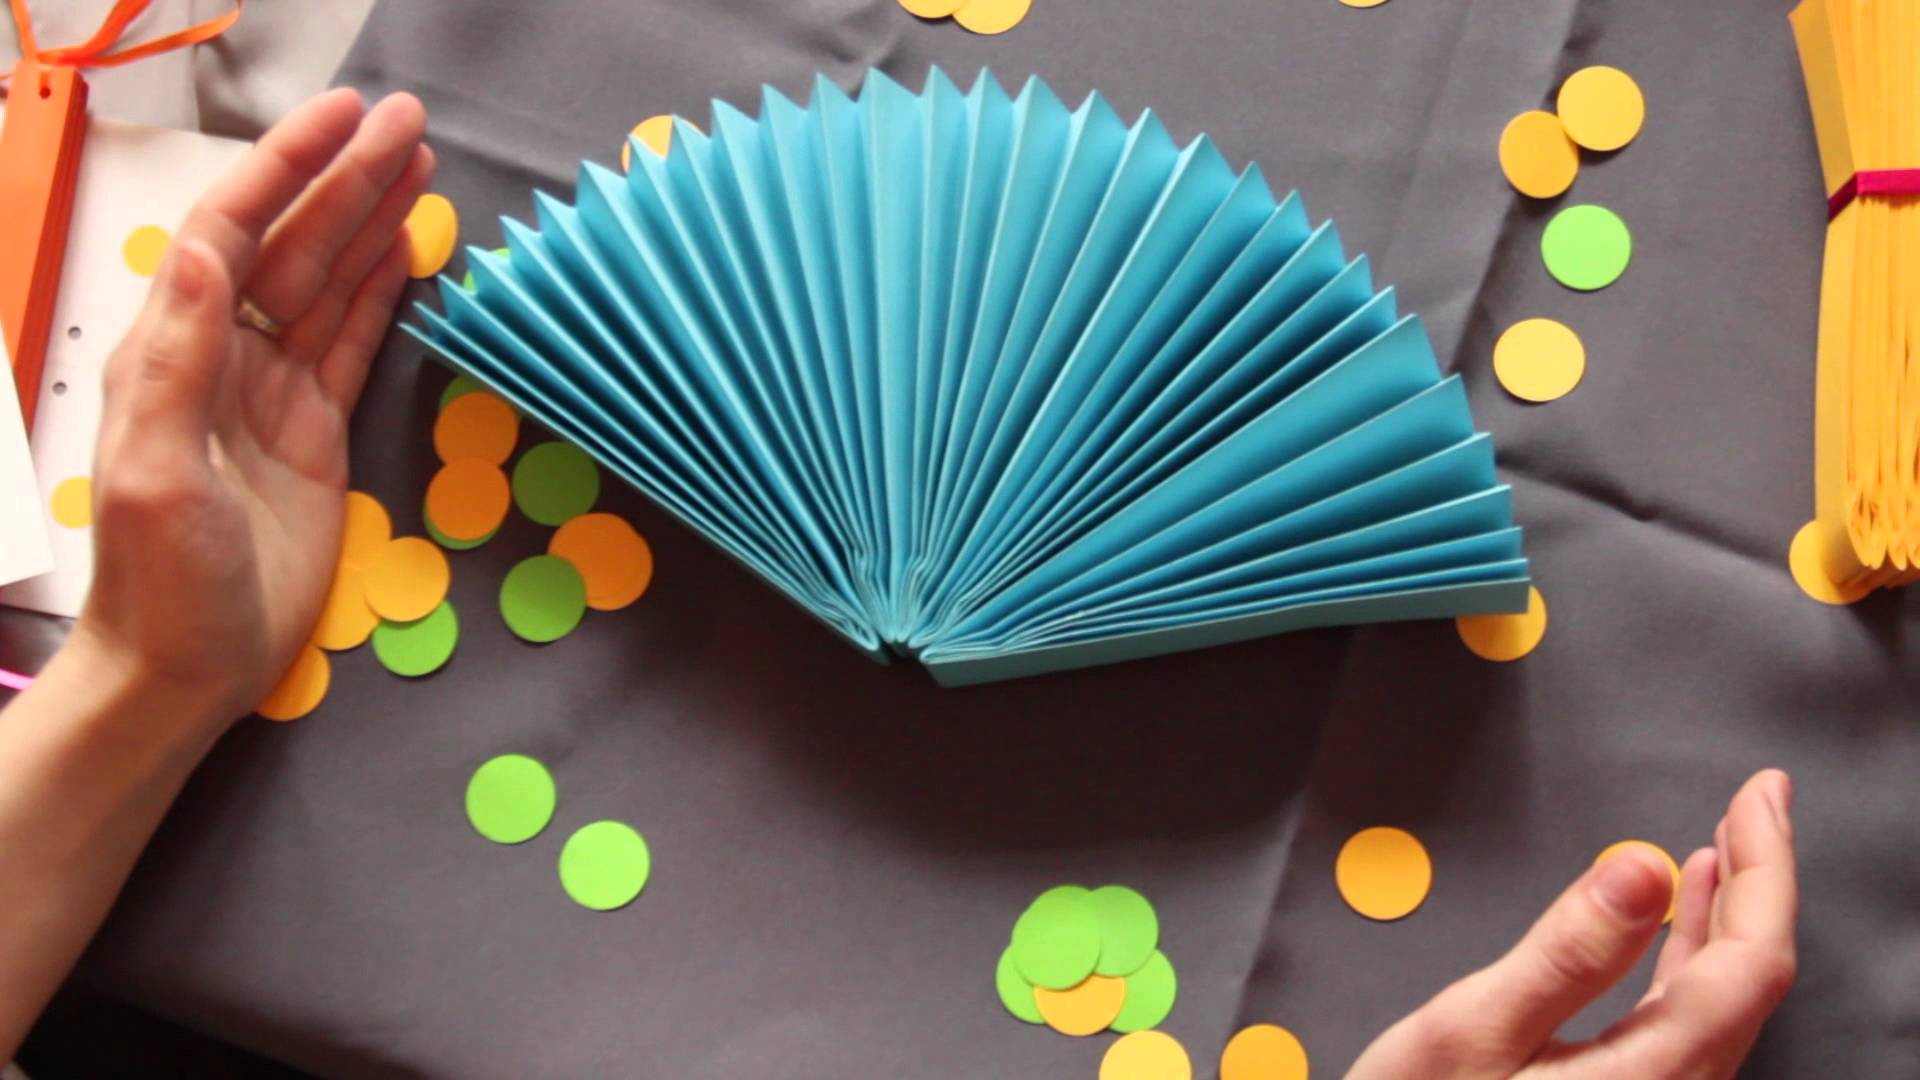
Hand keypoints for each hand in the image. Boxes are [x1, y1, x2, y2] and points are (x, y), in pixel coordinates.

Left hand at [70, 88, 432, 726]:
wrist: (188, 666)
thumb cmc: (160, 578)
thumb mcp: (154, 466)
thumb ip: (180, 354)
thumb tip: (208, 246)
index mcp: (176, 349)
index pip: (236, 232)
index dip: (289, 170)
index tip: (345, 121)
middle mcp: (226, 355)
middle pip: (295, 244)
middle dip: (347, 179)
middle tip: (411, 124)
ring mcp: (276, 391)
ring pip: (332, 284)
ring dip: (372, 221)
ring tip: (420, 164)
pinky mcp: (319, 430)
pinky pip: (354, 341)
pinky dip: (383, 292)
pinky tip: (408, 248)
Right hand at [1348, 769, 1797, 1079]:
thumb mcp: (1472, 1029)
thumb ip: (1567, 951)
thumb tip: (1643, 869)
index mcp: (1650, 1078)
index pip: (1751, 963)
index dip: (1766, 869)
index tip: (1758, 798)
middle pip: (1752, 980)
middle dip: (1760, 880)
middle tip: (1757, 802)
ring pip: (1724, 1002)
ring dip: (1729, 915)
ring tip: (1722, 849)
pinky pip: (1690, 1021)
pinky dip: (1693, 957)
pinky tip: (1676, 925)